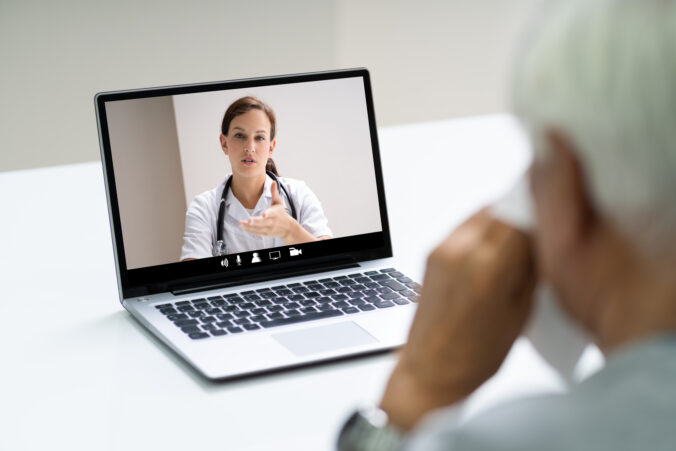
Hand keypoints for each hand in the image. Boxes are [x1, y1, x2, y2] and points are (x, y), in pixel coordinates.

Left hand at [238, 181, 295, 239]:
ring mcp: (269, 229)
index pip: (272, 213)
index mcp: (275, 213)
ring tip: (240, 223)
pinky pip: (257, 233)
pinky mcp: (266, 234)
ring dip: (249, 227)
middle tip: (249, 220)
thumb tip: (274, 182)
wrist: (288, 228)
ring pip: (259, 228)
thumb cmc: (281, 213)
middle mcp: (272, 222)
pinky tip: (243, 227)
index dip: (268, 214)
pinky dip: (250, 231)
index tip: (264, 214)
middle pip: (264, 222)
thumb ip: (274, 192)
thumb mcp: (279, 202)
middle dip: (256, 222)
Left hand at [379, 211, 535, 430]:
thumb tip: (542, 238)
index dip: (542, 217)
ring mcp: (443, 249)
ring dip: (502, 220)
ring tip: (514, 246)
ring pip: (483, 213)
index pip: (523, 216)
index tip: (553, 226)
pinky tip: (492, 252)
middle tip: (538, 234)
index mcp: (488, 267)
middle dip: (523, 216)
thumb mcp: (521, 312)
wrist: (431, 369)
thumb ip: (532, 269)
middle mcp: (461, 251)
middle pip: (502, 209)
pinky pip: (464, 226)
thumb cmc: (474, 355)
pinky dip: (483, 230)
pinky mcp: (431, 252)